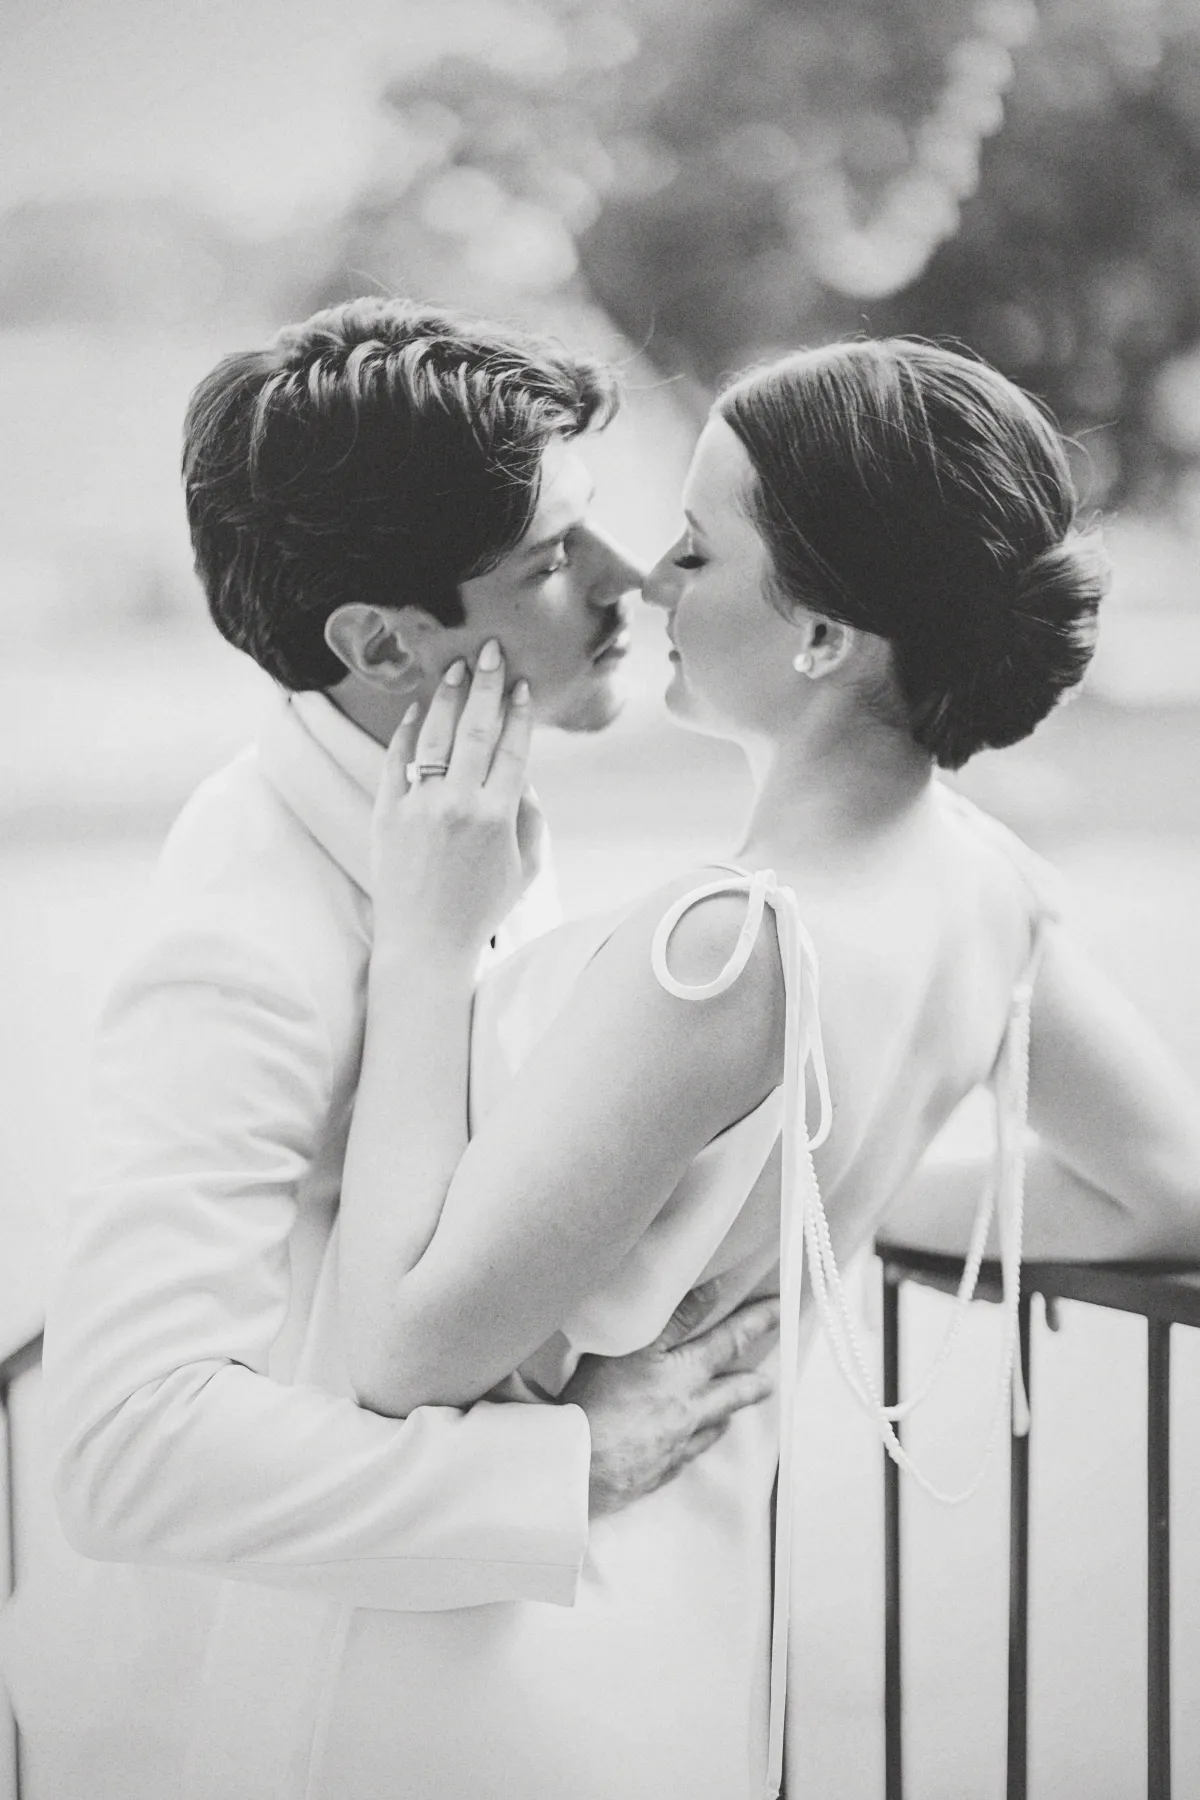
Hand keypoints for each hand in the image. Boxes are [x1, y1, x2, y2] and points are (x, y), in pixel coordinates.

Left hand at [371, 643, 534, 962]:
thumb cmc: (481, 909)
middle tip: (493, 651)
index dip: (518, 713)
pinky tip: (419, 708)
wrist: (424, 942)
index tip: (521, 686)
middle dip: (487, 685)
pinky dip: (408, 731)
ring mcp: (420, 806)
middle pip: (477, 729)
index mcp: (498, 816)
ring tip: (458, 668)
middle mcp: (459, 804)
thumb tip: (521, 774)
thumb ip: (531, 818)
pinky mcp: (386, 813)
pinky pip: (397, 760)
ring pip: (436, 736)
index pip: (513, 749)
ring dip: (449, 697)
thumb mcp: (526, 869)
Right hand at [560, 1295, 779, 1518]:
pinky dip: (694, 1445)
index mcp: (684, 1375)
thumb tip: (713, 1290)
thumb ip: (675, 1317)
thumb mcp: (635, 1344)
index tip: (779, 1309)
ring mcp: (673, 1446)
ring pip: (709, 1429)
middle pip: (729, 1393)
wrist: (579, 1466)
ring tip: (732, 1415)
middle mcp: (688, 1412)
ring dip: (724, 1416)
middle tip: (770, 1382)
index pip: (728, 1341)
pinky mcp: (655, 1473)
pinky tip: (691, 1444)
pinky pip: (684, 1457)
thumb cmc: (598, 1399)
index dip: (755, 1322)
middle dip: (752, 1384)